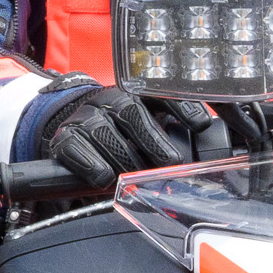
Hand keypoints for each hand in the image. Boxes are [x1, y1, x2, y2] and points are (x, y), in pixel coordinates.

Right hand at [32, 82, 186, 191]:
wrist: (79, 137)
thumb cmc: (125, 138)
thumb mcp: (152, 130)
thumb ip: (177, 135)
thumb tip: (208, 145)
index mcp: (137, 95)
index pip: (160, 93)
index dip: (181, 107)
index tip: (200, 124)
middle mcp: (110, 100)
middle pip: (130, 111)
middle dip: (154, 140)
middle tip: (171, 162)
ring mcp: (84, 117)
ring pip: (103, 132)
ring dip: (124, 159)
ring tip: (137, 178)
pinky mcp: (64, 137)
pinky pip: (75, 147)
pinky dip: (92, 165)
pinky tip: (104, 176)